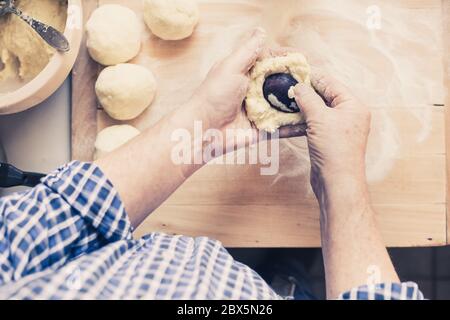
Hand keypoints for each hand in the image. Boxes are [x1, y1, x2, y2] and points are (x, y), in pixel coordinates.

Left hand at [192, 28, 306, 150]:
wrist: (204, 129)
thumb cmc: (214, 95)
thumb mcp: (231, 67)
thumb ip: (248, 51)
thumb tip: (260, 31)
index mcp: (247, 73)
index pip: (272, 61)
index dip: (287, 59)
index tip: (303, 59)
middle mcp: (255, 90)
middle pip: (281, 82)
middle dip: (298, 81)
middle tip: (315, 80)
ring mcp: (260, 109)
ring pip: (284, 103)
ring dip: (299, 102)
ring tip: (318, 99)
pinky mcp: (263, 127)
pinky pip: (282, 125)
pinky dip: (294, 124)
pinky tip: (308, 121)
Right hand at [293, 73, 370, 194]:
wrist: (337, 182)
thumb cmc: (334, 148)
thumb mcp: (319, 118)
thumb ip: (307, 98)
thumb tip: (298, 86)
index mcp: (353, 105)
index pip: (330, 83)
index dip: (312, 77)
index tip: (294, 72)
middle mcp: (348, 115)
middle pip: (322, 97)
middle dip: (303, 93)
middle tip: (284, 87)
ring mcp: (337, 128)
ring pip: (315, 112)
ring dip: (298, 109)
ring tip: (280, 103)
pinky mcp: (327, 140)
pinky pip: (312, 126)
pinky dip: (299, 124)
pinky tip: (284, 123)